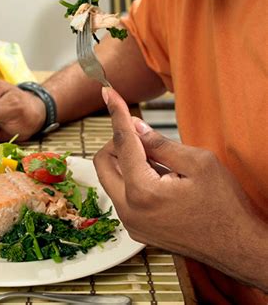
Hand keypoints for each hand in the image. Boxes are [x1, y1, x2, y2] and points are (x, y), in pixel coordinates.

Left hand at [93, 87, 265, 282]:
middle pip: (103, 162)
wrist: (239, 248)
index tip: (108, 94)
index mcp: (142, 192)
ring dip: (126, 161)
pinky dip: (132, 179)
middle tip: (139, 134)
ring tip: (157, 159)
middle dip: (116, 141)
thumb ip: (160, 143)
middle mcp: (129, 211)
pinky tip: (158, 176)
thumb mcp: (199, 163)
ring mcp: (131, 224)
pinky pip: (123, 195)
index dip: (116, 113)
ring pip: (111, 179)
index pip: (122, 142)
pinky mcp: (137, 229)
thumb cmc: (225, 208)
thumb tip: (134, 127)